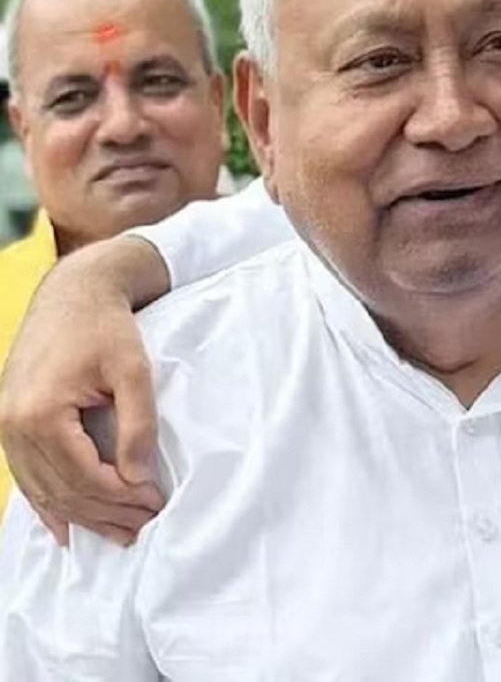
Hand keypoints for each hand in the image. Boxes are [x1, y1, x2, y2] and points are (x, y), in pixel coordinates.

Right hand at [0, 240, 168, 544]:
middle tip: (144, 527)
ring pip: (43, 491)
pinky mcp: (10, 425)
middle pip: (62, 490)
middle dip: (106, 514)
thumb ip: (138, 423)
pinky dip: (48, 505)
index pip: (83, 477)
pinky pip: (26, 478)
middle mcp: (13, 426)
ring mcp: (5, 428)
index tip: (156, 505)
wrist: (71, 296)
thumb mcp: (134, 370)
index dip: (121, 498)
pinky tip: (66, 529)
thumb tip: (138, 477)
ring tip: (119, 533)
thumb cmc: (106, 328)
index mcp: (40, 414)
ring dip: (82, 517)